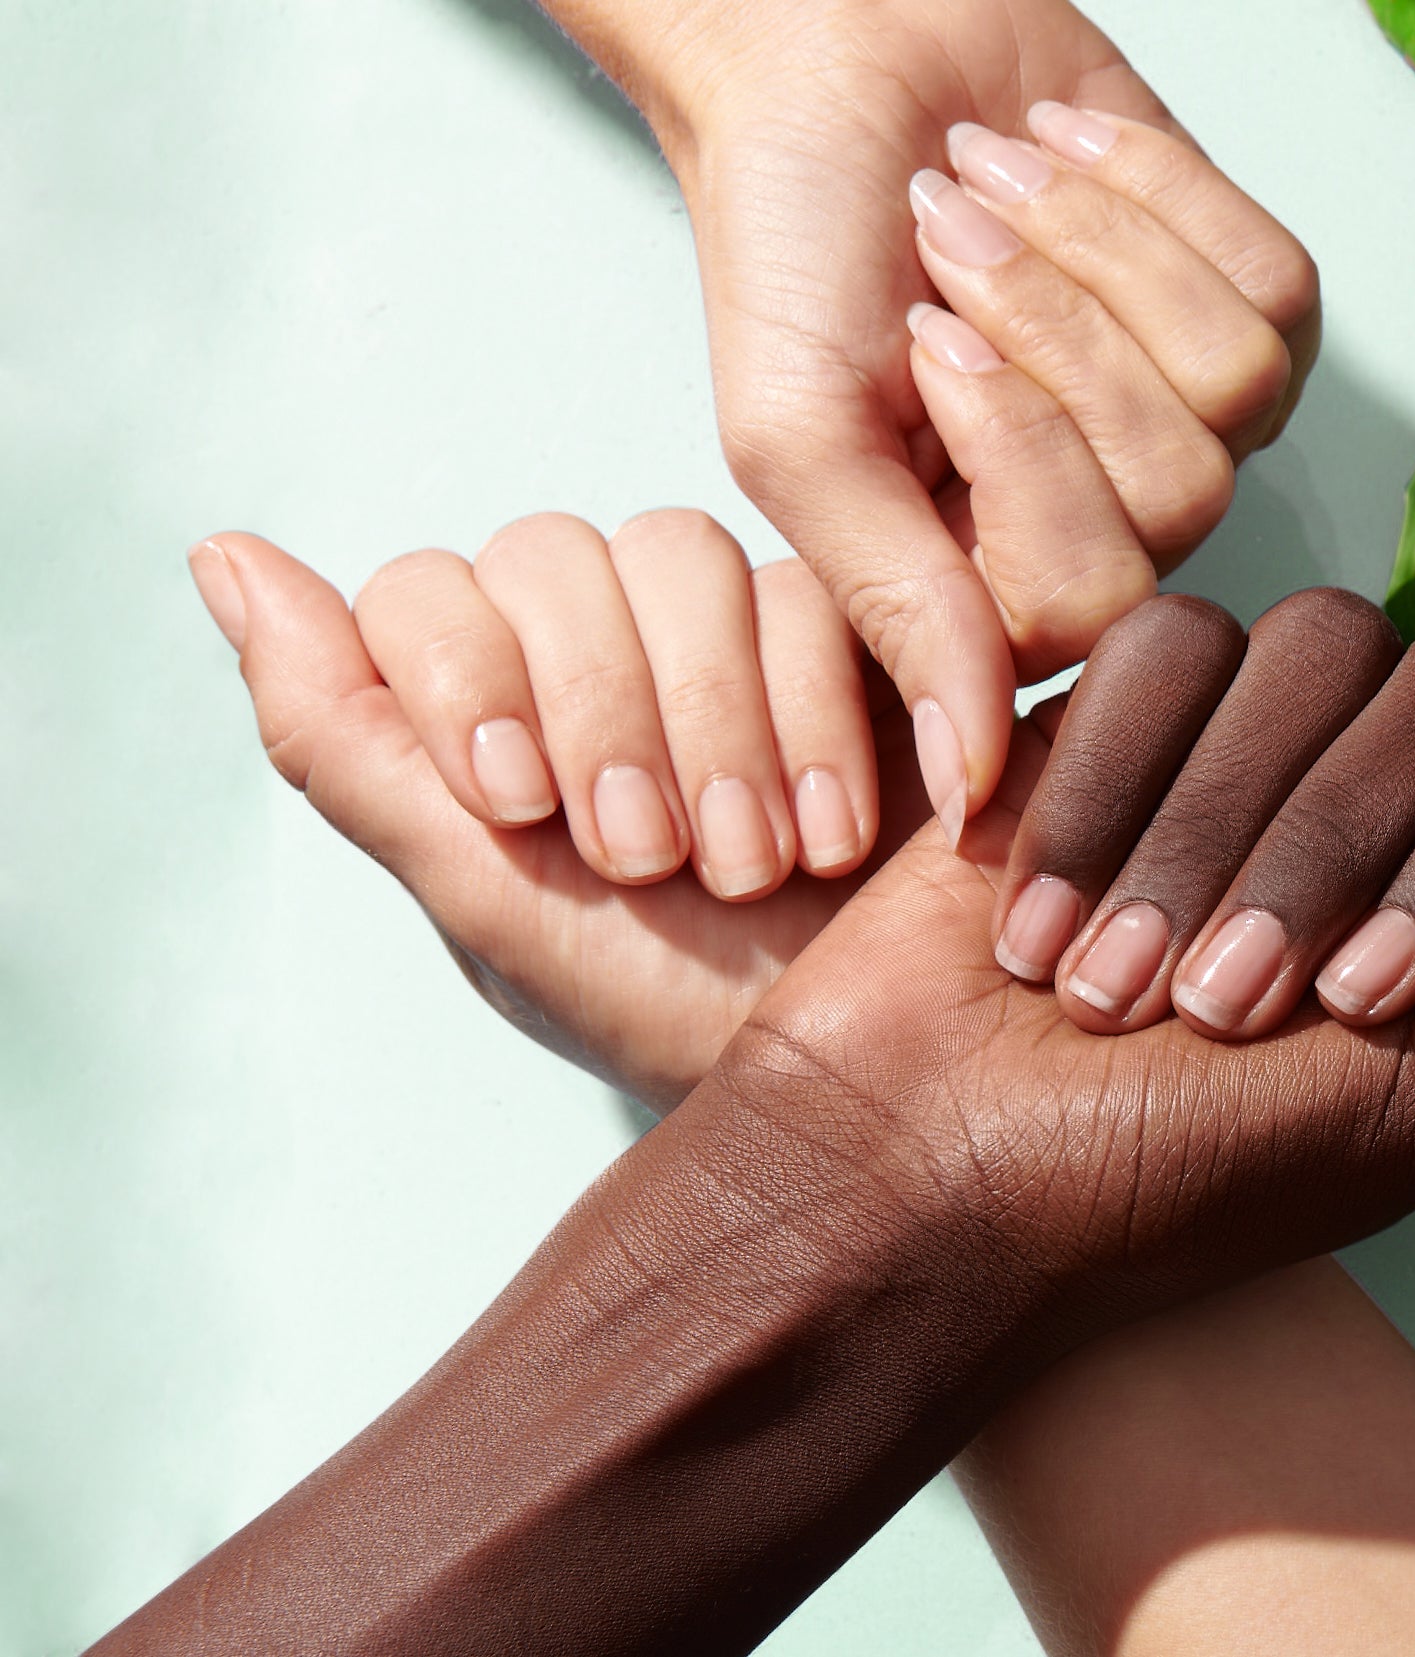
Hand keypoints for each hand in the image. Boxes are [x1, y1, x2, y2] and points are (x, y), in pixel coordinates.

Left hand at [187, 515, 927, 1108]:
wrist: (858, 1065)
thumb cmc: (660, 1001)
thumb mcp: (484, 893)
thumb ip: (345, 734)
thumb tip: (221, 556)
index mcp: (483, 703)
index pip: (425, 594)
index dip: (465, 680)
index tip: (524, 813)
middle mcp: (593, 643)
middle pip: (549, 556)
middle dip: (599, 712)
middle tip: (650, 859)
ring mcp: (720, 628)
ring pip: (678, 552)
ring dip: (709, 719)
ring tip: (752, 863)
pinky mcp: (845, 631)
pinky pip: (804, 592)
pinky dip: (811, 713)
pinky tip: (831, 831)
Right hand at [543, 0, 1318, 841]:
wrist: (836, 55)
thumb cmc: (793, 248)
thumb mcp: (801, 445)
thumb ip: (896, 614)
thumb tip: (964, 791)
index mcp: (995, 587)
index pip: (1088, 596)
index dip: (1018, 446)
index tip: (919, 341)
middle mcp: (1111, 525)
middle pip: (1180, 492)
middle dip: (1054, 327)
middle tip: (949, 238)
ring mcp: (1193, 418)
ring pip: (1235, 383)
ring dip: (1098, 250)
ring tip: (995, 184)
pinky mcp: (1252, 306)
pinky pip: (1275, 289)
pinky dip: (1158, 191)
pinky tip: (1064, 155)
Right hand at [715, 588, 1414, 1295]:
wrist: (931, 1169)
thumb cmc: (1189, 1174)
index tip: (1357, 1002)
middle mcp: (1406, 793)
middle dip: (1331, 844)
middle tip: (1222, 1008)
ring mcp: (1267, 733)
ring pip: (1316, 641)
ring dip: (1207, 827)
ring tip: (1114, 983)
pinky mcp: (1129, 693)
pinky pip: (1171, 641)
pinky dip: (1106, 782)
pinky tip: (1041, 911)